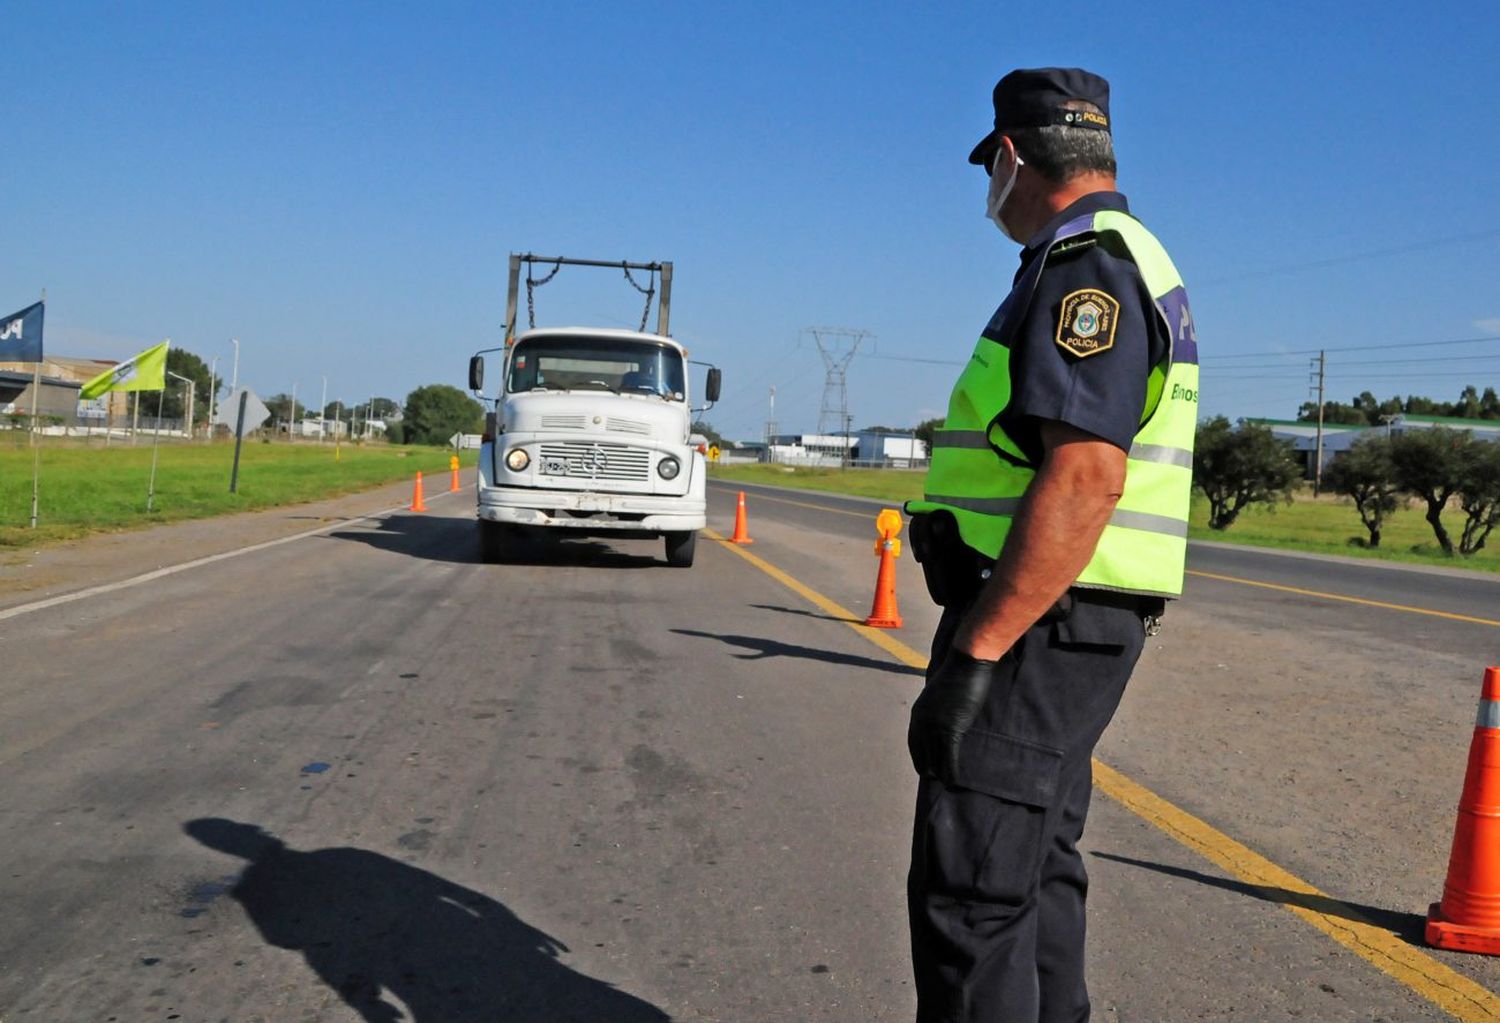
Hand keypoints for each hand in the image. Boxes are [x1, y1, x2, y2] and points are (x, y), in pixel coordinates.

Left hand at [908, 650, 995, 784]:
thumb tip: (943, 716)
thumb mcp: (939, 693)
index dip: (919, 756)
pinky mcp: (951, 729)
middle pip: (922, 752)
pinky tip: (952, 780)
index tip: (923, 767)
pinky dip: (951, 771)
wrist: (966, 664)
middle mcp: (922, 721)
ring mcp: (935, 726)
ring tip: (944, 785)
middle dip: (927, 767)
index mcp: (918, 712)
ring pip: (935, 758)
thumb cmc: (957, 674)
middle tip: (933, 780)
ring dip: (940, 773)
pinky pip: (949, 757)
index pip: (913, 742)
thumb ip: (937, 707)